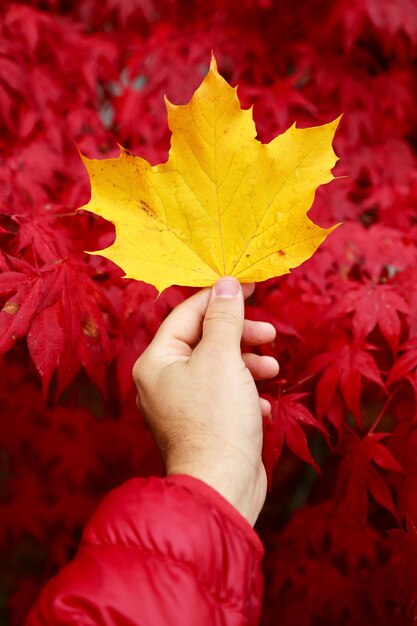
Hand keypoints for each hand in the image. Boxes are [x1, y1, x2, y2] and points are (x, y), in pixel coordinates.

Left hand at [132, 277, 278, 525]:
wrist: (223, 486)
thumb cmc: (216, 419)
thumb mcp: (222, 358)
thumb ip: (225, 318)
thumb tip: (226, 284)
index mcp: (157, 361)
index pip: (187, 314)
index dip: (220, 297)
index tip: (250, 285)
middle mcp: (164, 382)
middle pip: (205, 340)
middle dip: (240, 334)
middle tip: (269, 333)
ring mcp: (183, 405)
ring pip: (219, 368)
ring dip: (248, 363)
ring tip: (272, 367)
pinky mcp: (204, 425)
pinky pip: (226, 396)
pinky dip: (245, 393)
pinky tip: (262, 404)